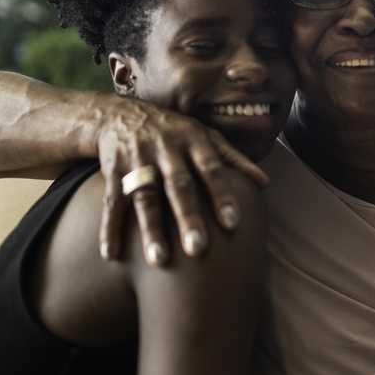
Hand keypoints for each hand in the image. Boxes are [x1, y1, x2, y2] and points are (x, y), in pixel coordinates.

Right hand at [92, 95, 267, 265]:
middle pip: (178, 186)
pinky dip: (109, 228)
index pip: (211, 168)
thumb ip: (233, 159)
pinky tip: (112, 255)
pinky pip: (111, 201)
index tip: (233, 223)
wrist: (121, 114)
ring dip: (150, 229)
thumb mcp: (205, 136)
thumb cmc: (175, 131)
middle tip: (198, 250)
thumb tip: (264, 183)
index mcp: (193, 140)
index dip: (222, 194)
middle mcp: (166, 149)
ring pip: (144, 197)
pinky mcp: (112, 170)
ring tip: (158, 260)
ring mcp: (137, 159)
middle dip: (188, 217)